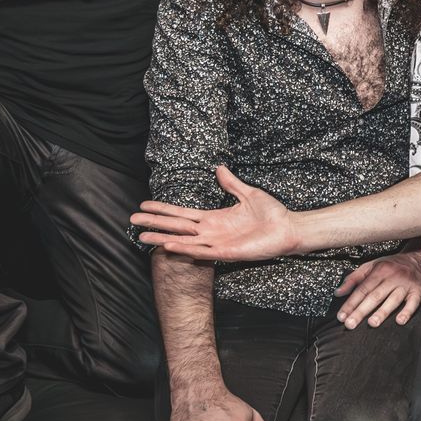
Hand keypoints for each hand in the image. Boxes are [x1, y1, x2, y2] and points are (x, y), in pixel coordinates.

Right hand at [133, 166, 296, 260]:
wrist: (288, 227)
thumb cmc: (271, 213)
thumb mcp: (248, 193)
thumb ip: (231, 184)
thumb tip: (219, 168)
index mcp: (214, 218)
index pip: (182, 214)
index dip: (163, 209)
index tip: (144, 205)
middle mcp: (211, 232)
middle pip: (176, 227)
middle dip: (155, 223)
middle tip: (132, 220)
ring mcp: (217, 243)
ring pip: (183, 241)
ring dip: (163, 238)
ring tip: (142, 236)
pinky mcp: (226, 252)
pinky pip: (202, 251)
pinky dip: (185, 249)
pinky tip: (169, 245)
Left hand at [336, 249, 420, 328]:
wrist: (419, 259)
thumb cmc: (394, 265)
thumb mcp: (371, 266)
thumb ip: (354, 279)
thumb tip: (338, 292)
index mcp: (379, 271)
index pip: (362, 289)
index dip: (350, 303)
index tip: (342, 316)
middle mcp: (392, 277)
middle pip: (374, 296)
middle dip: (361, 311)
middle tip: (350, 323)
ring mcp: (405, 284)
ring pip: (392, 300)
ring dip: (382, 312)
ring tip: (372, 323)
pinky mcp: (418, 291)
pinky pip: (413, 302)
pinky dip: (407, 311)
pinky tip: (400, 320)